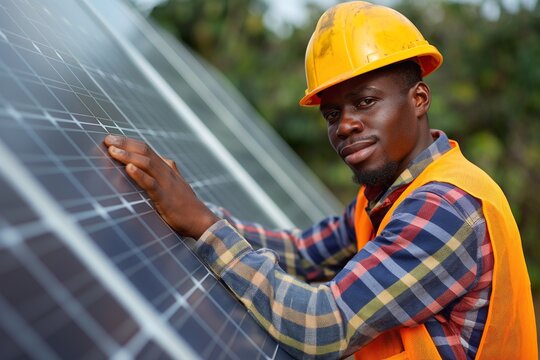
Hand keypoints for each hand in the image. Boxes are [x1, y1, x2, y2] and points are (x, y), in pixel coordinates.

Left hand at [103, 135, 218, 238]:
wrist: (200, 220)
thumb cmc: (185, 205)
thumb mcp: (175, 184)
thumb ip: (165, 173)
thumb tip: (156, 162)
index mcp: (166, 167)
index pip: (146, 149)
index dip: (128, 142)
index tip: (111, 138)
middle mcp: (166, 171)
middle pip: (144, 151)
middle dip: (125, 144)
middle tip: (108, 139)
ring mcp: (166, 183)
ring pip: (146, 163)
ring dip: (128, 155)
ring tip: (112, 150)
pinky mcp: (165, 197)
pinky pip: (151, 183)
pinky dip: (139, 174)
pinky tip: (129, 168)